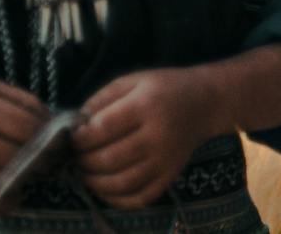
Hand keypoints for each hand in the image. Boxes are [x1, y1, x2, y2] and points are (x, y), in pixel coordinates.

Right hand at [0, 74, 48, 211]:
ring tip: (35, 173)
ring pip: (1, 179)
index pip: (27, 128)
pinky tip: (15, 196)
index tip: (61, 141)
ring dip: (24, 180)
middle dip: (42, 160)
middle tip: (54, 160)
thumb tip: (54, 121)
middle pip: (17, 155)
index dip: (50, 136)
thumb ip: (22, 100)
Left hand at [71, 68, 221, 208]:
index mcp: (145, 105)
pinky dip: (117, 199)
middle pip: (107, 159)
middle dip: (83, 161)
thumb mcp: (134, 81)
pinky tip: (106, 188)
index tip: (74, 136)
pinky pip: (140, 197)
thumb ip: (102, 98)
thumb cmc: (165, 88)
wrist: (207, 102)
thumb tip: (75, 124)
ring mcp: (165, 159)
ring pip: (120, 183)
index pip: (101, 129)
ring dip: (94, 182)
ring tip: (87, 173)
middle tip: (77, 156)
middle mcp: (157, 134)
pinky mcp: (171, 175)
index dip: (79, 137)